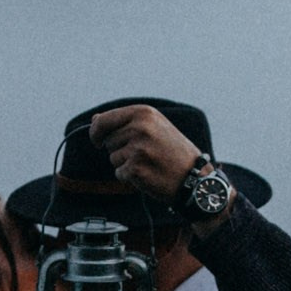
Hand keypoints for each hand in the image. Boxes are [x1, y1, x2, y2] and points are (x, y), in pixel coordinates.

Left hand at [88, 104, 202, 204]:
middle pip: (108, 141)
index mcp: (144, 113)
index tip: (97, 140)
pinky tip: (148, 173)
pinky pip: (119, 173)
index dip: (96, 132)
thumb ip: (125, 121)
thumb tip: (95, 119)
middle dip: (119, 149)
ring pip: (113, 158)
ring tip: (149, 162)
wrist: (195, 176)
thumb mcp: (154, 126)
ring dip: (126, 163)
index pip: (103, 120)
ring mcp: (138, 149)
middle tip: (145, 153)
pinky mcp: (136, 169)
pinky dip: (130, 177)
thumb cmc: (173, 151)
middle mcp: (139, 128)